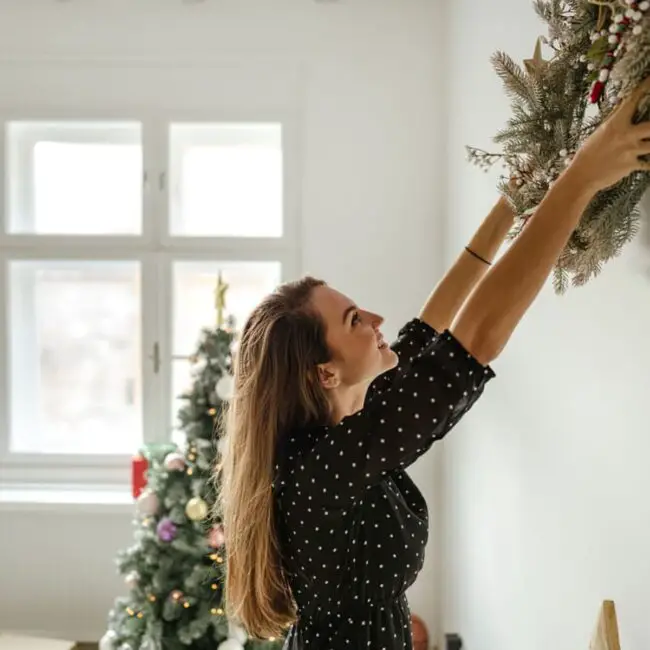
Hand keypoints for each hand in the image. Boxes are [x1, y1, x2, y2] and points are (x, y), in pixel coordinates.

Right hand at [568, 76, 649, 192]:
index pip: (634, 101)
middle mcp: (625, 135)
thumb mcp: (599, 133)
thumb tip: (626, 112)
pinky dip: (647, 163)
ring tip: (646, 143)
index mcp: (615, 124)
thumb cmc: (588, 154)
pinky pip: (647, 163)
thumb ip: (615, 123)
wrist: (582, 175)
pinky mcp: (632, 165)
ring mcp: (630, 151)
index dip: (645, 88)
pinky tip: (644, 161)